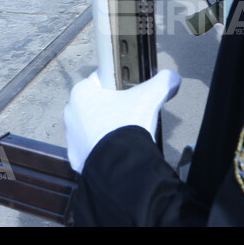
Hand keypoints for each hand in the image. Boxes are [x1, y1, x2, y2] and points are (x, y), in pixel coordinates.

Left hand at [64, 69, 180, 172]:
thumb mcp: (149, 98)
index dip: (116, 83)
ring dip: (104, 129)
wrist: (120, 167)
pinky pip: (90, 149)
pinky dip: (101, 149)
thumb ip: (161, 83)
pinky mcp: (76, 158)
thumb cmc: (127, 125)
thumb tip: (172, 77)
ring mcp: (72, 138)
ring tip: (124, 135)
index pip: (99, 79)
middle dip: (110, 108)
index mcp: (81, 93)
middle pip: (94, 104)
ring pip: (90, 127)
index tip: (129, 90)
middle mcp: (71, 113)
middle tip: (130, 114)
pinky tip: (117, 151)